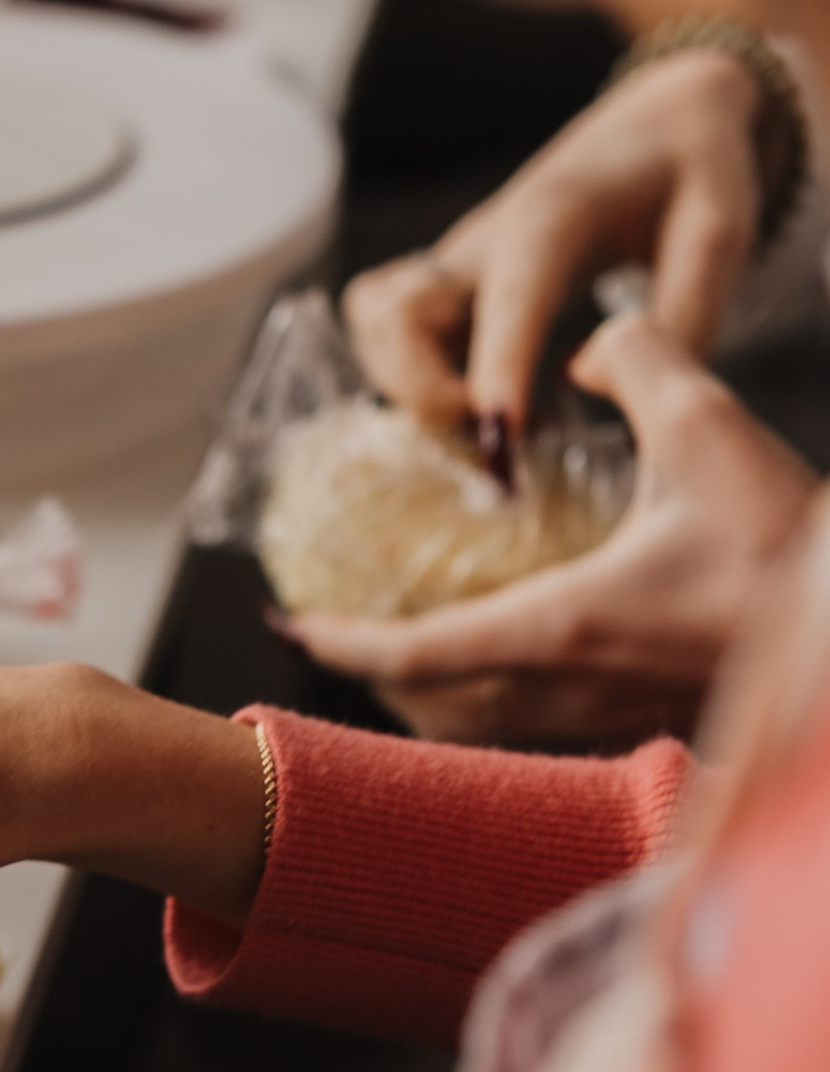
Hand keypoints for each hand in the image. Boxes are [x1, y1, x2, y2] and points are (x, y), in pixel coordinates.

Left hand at [289, 314, 817, 745]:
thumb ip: (637, 361)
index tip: (292, 621)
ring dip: (428, 693)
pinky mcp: (640, 722)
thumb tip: (588, 345)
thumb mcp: (709, 425)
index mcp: (564, 625)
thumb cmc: (787, 545)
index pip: (420, 651)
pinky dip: (487, 699)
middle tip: (331, 630)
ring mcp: (605, 718)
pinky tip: (498, 656)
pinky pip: (532, 726)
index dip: (344, 641)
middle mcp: (570, 689)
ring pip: (480, 726)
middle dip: (373, 674)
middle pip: (432, 705)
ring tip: (398, 646)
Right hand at [344, 48, 769, 445]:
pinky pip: (390, 335)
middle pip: (393, 313)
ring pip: (376, 324)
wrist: (661, 119)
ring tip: (486, 420)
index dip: (497, 366)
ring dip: (407, 386)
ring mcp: (461, 265)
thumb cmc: (694, 166)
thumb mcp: (721, 224)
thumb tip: (598, 380)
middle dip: (424, 389)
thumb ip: (685, 307)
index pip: (509, 293)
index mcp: (553, 217)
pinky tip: (482, 405)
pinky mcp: (454, 288)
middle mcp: (486, 242)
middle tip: (499, 431)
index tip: (502, 433)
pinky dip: (410, 380)